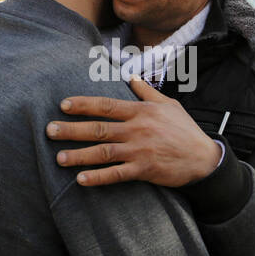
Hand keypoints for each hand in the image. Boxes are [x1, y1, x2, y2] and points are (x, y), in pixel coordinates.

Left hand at [45, 77, 222, 187]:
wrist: (205, 159)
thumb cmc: (185, 131)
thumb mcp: (169, 105)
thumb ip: (146, 92)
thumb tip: (130, 76)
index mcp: (141, 112)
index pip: (106, 105)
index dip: (83, 105)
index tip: (63, 105)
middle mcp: (137, 130)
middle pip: (98, 128)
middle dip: (71, 130)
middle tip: (49, 131)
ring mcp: (140, 151)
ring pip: (103, 152)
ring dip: (79, 156)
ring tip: (59, 158)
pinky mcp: (144, 170)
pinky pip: (116, 174)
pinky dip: (98, 177)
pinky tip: (81, 179)